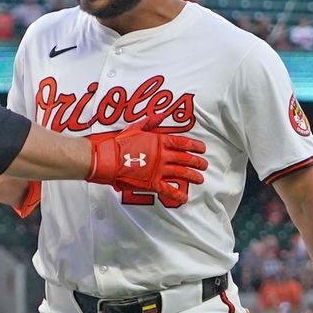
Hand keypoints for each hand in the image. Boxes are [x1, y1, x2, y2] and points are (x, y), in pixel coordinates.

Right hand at [87, 113, 207, 206]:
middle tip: (205, 165)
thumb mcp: (135, 128)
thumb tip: (162, 114)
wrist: (108, 159)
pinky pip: (168, 190)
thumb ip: (150, 122)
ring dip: (192, 176)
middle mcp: (162, 155)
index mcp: (159, 141)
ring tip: (200, 179)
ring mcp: (158, 170)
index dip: (194, 146)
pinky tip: (185, 197)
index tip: (203, 149)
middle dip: (197, 162)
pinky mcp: (152, 183)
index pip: (182, 143)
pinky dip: (177, 194)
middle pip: (185, 159)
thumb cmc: (119, 143)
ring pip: (180, 174)